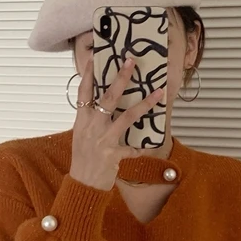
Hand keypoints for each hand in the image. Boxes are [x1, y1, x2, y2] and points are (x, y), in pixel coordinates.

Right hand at [69, 58, 164, 190]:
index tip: (96, 57)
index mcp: (82, 119)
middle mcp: (92, 126)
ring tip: (159, 93)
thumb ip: (91, 119)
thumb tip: (104, 105)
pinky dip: (141, 147)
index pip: (84, 91)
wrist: (83, 183)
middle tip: (132, 62)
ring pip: (127, 116)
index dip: (89, 74)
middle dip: (121, 77)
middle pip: (108, 97)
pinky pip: (133, 148)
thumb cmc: (82, 158)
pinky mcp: (114, 153)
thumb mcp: (82, 135)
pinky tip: (149, 146)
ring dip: (145, 104)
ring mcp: (103, 139)